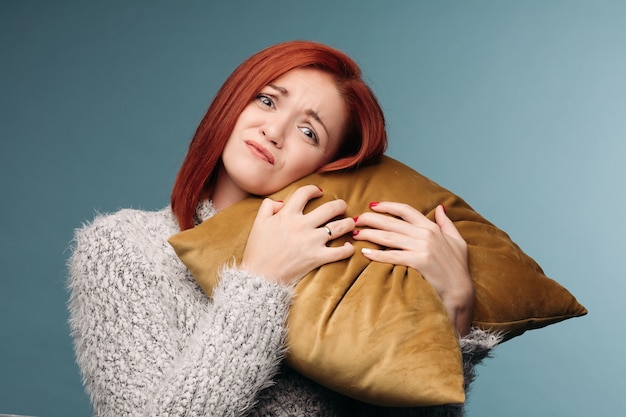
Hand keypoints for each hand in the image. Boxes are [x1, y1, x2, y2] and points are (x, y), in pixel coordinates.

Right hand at [242, 185, 355, 285]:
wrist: (259, 276)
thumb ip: (268, 207)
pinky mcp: (317, 258)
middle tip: (342, 206)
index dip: (313, 189)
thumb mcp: (258, 223)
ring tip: (351, 223)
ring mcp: (311, 242)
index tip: (319, 192)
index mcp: (287, 215)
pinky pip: (340, 252)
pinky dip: (348, 249)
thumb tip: (281, 202)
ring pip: (339, 227)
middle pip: (330, 208)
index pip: (304, 193)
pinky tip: (349, 247)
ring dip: (349, 223)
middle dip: (340, 205)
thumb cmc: (257, 250)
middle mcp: (302, 225)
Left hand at [353, 203, 473, 335]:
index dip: (387, 206)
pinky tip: (365, 252)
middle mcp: (426, 234)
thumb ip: (446, 223)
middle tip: (355, 220)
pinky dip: (377, 254)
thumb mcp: (457, 241)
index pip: (406, 210)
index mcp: (432, 227)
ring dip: (369, 234)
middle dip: (370, 219)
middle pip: (392, 222)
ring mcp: (422, 248)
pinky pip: (392, 255)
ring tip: (355, 234)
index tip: (372, 205)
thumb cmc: (458, 268)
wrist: (461, 293)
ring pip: (389, 237)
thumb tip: (440, 207)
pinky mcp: (419, 262)